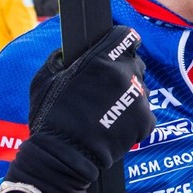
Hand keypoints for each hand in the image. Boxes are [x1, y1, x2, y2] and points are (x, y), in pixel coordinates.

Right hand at [5, 26, 156, 192]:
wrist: (65, 156)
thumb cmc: (51, 116)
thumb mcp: (46, 79)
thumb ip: (62, 58)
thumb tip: (69, 51)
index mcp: (102, 59)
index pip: (127, 36)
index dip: (123, 41)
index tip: (120, 46)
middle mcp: (126, 74)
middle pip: (134, 63)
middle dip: (122, 71)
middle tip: (103, 89)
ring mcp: (139, 97)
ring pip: (140, 88)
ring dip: (128, 95)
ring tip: (106, 111)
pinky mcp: (147, 120)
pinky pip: (144, 112)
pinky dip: (133, 117)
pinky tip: (114, 125)